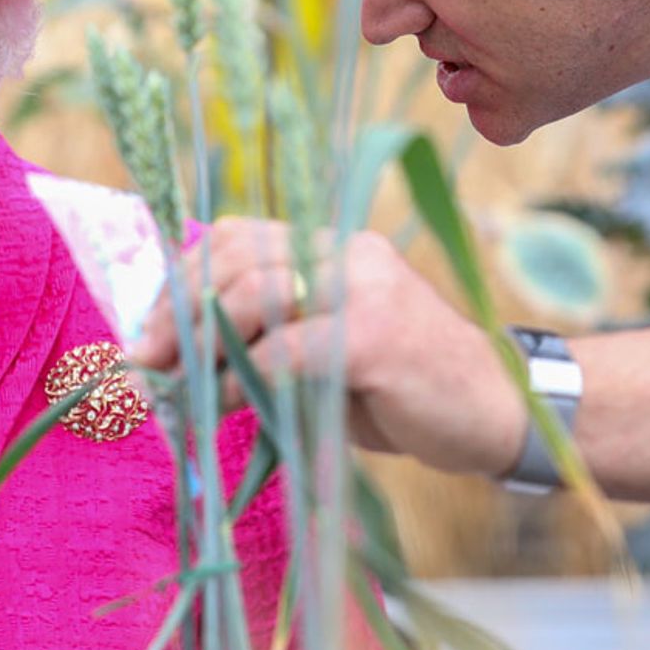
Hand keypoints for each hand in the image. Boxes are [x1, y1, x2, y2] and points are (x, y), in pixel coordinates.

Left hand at [128, 216, 528, 476]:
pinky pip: (286, 350)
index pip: (236, 238)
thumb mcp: (327, 354)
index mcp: (332, 247)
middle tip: (151, 367)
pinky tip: (235, 406)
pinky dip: (245, 380)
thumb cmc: (405, 391)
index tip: (151, 336)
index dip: (183, 280)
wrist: (498, 411)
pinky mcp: (376, 335)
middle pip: (233, 259)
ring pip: (252, 294)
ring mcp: (364, 288)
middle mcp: (346, 253)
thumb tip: (179, 358)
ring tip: (188, 391)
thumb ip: (268, 338)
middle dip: (179, 315)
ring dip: (205, 346)